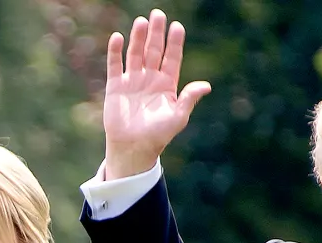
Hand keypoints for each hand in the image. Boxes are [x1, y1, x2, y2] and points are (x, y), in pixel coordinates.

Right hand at [103, 9, 210, 179]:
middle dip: (157, 34)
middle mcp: (150, 79)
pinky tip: (117, 37)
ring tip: (142, 22)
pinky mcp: (115, 86)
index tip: (177, 27)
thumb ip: (189, 99)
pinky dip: (115, 51)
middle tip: (159, 14)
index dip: (175, 43)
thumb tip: (206, 86)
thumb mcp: (177, 118)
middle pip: (154, 51)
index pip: (172, 58)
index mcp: (167, 85)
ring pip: (136, 54)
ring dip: (138, 38)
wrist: (133, 149)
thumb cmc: (158, 136)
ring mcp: (132, 81)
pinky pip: (114, 64)